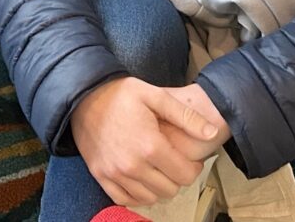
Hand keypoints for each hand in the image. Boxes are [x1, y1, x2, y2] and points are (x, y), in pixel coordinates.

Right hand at [70, 77, 218, 206]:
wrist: (83, 97)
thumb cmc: (119, 94)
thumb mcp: (155, 95)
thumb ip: (185, 116)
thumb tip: (210, 133)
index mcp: (150, 145)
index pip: (185, 175)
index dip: (193, 167)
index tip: (189, 158)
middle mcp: (133, 165)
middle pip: (170, 189)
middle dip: (176, 176)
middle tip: (171, 160)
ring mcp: (115, 173)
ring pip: (151, 198)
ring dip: (158, 186)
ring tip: (156, 167)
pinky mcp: (101, 176)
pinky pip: (126, 200)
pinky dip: (137, 194)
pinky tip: (140, 178)